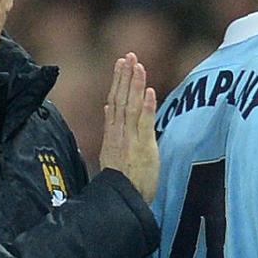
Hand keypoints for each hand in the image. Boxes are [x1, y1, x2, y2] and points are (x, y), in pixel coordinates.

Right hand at [100, 52, 158, 202]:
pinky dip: (147, 106)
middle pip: (121, 98)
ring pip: (131, 106)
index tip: (121, 62)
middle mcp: (119, 132)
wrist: (120, 201)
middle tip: (129, 55)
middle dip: (125, 76)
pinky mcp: (142, 147)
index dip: (118, 81)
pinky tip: (149, 91)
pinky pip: (144, 123)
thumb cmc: (120, 180)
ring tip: (138, 65)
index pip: (114, 101)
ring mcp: (130, 139)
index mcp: (112, 133)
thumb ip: (111, 127)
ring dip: (135, 85)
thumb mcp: (111, 150)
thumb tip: (108, 108)